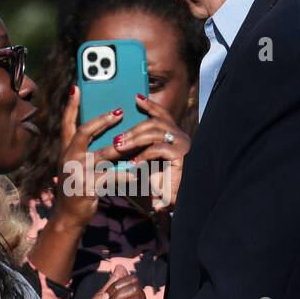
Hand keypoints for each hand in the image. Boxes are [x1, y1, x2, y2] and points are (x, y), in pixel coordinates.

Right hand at [53, 85, 124, 228]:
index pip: (67, 124)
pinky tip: (136, 173)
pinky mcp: (88, 187)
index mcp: (66, 151)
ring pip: (103, 154)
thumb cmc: (76, 187)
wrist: (68, 216)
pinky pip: (111, 177)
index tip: (77, 88)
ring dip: (122, 147)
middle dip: (102, 120)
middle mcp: (69, 158)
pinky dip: (125, 175)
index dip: (71, 106)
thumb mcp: (75, 166)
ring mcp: (77, 173)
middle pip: (84, 132)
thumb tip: (104, 132)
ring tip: (137, 139)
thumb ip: (84, 150)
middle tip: (119, 112)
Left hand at [93, 93, 190, 212]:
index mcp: (173, 134)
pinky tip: (134, 163)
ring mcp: (182, 144)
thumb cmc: (158, 182)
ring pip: (154, 133)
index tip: (135, 97)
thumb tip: (118, 136)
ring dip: (134, 140)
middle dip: (133, 129)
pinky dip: (144, 155)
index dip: (149, 105)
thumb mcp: (146, 160)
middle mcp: (180, 136)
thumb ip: (139, 146)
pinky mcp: (181, 156)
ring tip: (119, 148)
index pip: (161, 114)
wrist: (171, 201)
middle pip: (154, 122)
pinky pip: (158, 149)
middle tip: (117, 139)